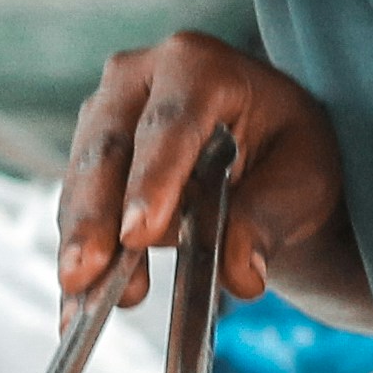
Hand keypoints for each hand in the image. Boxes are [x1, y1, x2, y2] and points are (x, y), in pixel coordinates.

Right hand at [59, 33, 372, 327]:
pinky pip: (76, 213)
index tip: (139, 235)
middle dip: (94, 218)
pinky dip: (77, 260)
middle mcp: (137, 79)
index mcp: (197, 64)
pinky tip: (72, 308)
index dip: (151, 180)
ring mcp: (104, 117)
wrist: (267, 154)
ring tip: (81, 300)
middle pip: (108, 151)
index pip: (170, 123)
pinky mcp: (88, 161)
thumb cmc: (289, 152)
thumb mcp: (301, 182)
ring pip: (82, 183)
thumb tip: (239, 273)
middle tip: (87, 272)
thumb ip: (265, 220)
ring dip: (80, 245)